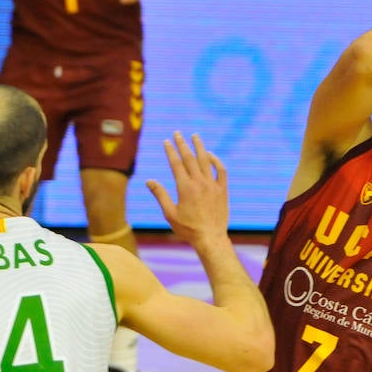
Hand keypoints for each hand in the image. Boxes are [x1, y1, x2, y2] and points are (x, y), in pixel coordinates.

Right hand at [146, 133, 228, 248]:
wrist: (210, 238)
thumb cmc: (188, 228)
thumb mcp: (170, 213)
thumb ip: (160, 195)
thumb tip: (149, 181)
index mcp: (185, 188)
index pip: (176, 164)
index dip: (170, 151)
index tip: (166, 141)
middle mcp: (199, 183)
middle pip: (189, 158)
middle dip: (182, 144)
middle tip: (178, 133)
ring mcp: (212, 185)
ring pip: (205, 161)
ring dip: (199, 147)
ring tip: (195, 136)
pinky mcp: (222, 190)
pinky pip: (220, 171)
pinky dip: (216, 161)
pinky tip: (210, 155)